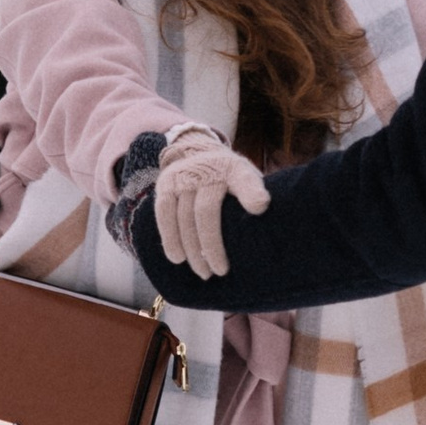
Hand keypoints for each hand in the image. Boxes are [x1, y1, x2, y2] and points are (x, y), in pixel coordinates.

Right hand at [151, 129, 269, 280]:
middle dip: (212, 246)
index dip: (251, 193)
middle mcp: (207, 170)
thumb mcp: (248, 179)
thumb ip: (254, 195)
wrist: (198, 152)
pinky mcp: (166, 184)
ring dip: (192, 249)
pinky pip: (164, 214)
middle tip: (219, 271)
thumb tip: (261, 212)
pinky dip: (170, 238)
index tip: (260, 207)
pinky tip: (177, 258)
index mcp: (234, 169)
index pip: (244, 179)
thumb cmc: (229, 177)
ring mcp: (184, 176)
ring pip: (183, 217)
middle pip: (206, 212)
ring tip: (202, 271)